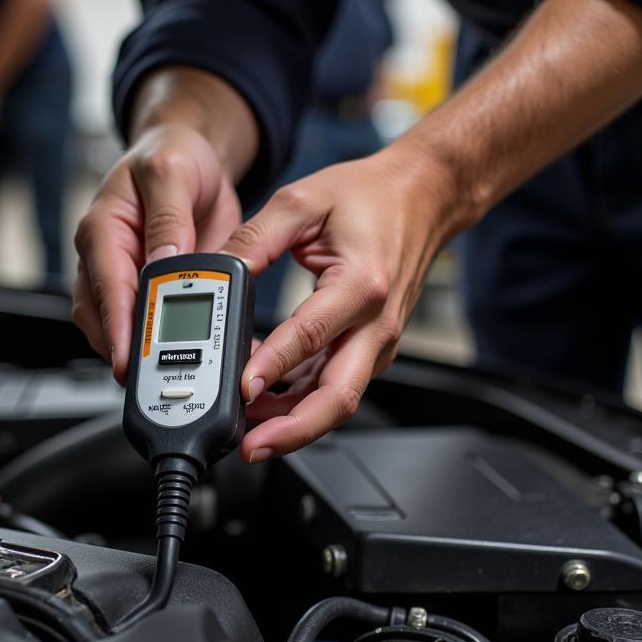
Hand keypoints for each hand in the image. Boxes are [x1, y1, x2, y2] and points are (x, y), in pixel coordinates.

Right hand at [73, 123, 241, 381]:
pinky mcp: (150, 291)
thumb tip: (164, 261)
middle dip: (129, 352)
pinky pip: (153, 326)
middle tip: (158, 380)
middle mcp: (107, 259)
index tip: (127, 358)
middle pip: (105, 320)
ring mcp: (126, 280)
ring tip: (188, 377)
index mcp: (103, 229)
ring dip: (149, 356)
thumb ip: (168, 219)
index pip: (104, 287)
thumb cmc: (172, 156)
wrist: (192, 157)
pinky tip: (207, 357)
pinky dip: (175, 345)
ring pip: (123, 331)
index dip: (116, 326)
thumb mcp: (172, 174)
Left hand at [222, 147, 455, 462]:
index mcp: (360, 284)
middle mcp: (376, 322)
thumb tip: (216, 271)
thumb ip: (254, 238)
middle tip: (250, 446)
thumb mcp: (301, 202)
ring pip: (337, 400)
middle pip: (338, 396)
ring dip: (293, 423)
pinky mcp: (371, 348)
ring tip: (247, 434)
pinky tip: (267, 404)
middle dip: (291, 430)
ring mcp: (378, 341)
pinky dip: (301, 402)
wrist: (425, 195)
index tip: (241, 387)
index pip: (311, 336)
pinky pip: (335, 386)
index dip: (273, 366)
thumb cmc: (372, 197)